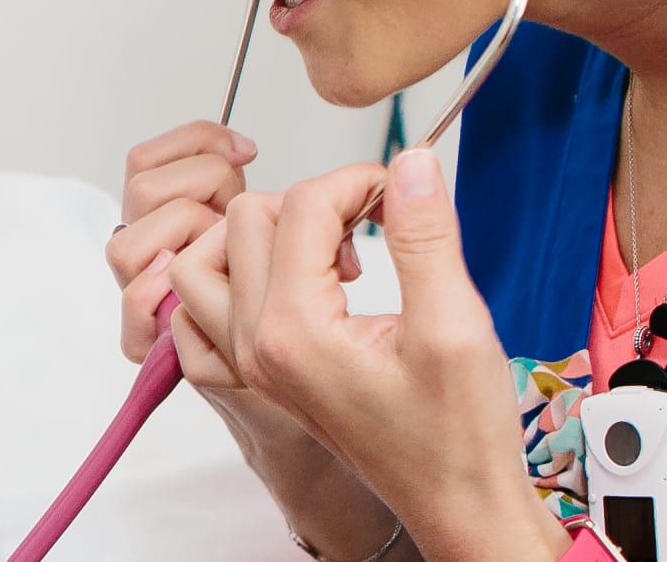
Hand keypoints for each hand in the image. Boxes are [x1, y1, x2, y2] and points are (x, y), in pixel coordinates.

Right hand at [109, 121, 254, 365]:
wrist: (281, 362)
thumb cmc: (270, 290)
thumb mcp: (256, 223)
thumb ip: (237, 188)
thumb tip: (244, 150)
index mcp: (160, 219)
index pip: (145, 160)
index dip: (196, 142)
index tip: (248, 152)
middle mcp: (143, 253)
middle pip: (141, 189)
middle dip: (203, 188)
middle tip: (242, 210)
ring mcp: (138, 293)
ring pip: (126, 245)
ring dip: (185, 241)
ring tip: (229, 253)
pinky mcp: (142, 341)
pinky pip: (134, 304)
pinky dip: (160, 293)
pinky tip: (199, 291)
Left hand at [174, 150, 566, 561]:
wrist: (454, 502)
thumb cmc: (458, 434)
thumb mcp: (456, 325)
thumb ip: (425, 235)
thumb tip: (410, 162)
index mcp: (295, 332)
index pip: (301, 207)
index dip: (357, 180)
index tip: (402, 190)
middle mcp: (255, 346)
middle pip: (244, 220)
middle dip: (311, 201)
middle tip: (373, 221)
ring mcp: (249, 362)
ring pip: (209, 259)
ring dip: (264, 234)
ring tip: (333, 251)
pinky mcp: (257, 372)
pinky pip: (208, 305)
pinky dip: (242, 274)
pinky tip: (308, 279)